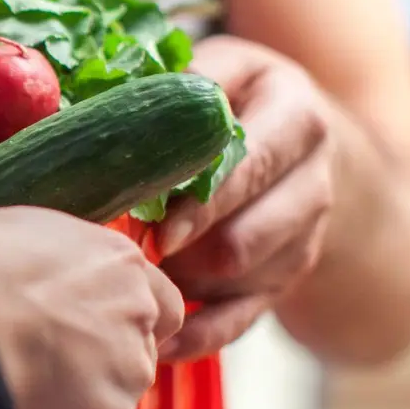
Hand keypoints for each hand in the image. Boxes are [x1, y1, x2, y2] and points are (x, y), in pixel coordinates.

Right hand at [0, 207, 183, 408]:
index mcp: (116, 260)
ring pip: (117, 390)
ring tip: (28, 389)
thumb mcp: (10, 231)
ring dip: (84, 394)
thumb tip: (32, 270)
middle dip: (102, 356)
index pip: (158, 298)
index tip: (90, 326)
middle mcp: (137, 312)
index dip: (122, 317)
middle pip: (139, 345)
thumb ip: (50, 259)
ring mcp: (128, 369)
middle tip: (49, 359)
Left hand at [155, 36, 336, 361]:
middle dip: (183, 252)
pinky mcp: (285, 280)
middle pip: (246, 239)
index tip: (155, 228)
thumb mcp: (219, 69)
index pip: (253, 167)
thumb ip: (176, 85)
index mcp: (297, 119)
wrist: (296, 138)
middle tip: (127, 253)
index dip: (202, 202)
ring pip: (239, 282)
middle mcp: (312, 182)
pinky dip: (197, 335)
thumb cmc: (235, 97)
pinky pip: (240, 321)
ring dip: (181, 284)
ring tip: (131, 272)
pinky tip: (156, 339)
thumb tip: (97, 108)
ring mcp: (303, 238)